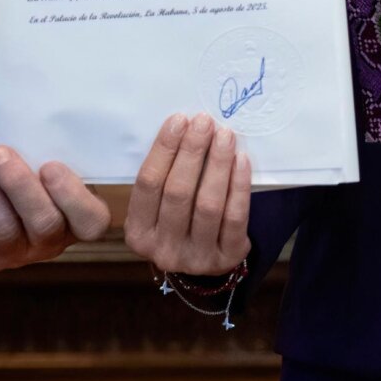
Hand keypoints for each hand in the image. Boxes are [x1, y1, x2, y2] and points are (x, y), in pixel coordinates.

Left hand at [0, 139, 112, 271]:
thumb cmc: (24, 171)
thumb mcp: (43, 161)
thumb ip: (46, 154)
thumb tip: (33, 127)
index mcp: (75, 219)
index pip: (91, 222)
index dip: (72, 197)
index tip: (50, 166)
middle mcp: (48, 243)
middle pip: (43, 224)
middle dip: (19, 185)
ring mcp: (12, 254)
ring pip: (2, 227)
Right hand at [123, 114, 252, 275]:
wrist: (204, 260)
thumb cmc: (178, 221)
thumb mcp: (158, 207)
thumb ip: (164, 176)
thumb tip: (183, 128)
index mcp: (139, 233)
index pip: (148, 184)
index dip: (164, 149)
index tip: (179, 120)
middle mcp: (164, 249)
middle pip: (178, 192)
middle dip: (192, 152)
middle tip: (204, 122)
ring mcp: (197, 257)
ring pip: (208, 204)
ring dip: (217, 164)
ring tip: (224, 135)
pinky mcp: (228, 258)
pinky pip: (235, 217)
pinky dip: (238, 185)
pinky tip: (241, 160)